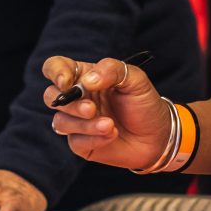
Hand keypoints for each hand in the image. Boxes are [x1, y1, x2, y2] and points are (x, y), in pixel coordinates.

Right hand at [42, 55, 174, 170]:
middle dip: (70, 104)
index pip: (56, 67)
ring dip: (85, 125)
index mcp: (85, 76)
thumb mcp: (136, 79)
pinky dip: (94, 138)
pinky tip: (112, 134)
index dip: (55, 72)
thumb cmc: (145, 103)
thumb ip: (112, 70)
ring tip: (109, 125)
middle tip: (92, 109)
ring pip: (61, 121)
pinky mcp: (82, 143)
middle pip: (51, 96)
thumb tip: (86, 80)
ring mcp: (77, 121)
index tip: (67, 82)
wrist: (159, 135)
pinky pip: (75, 141)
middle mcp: (77, 98)